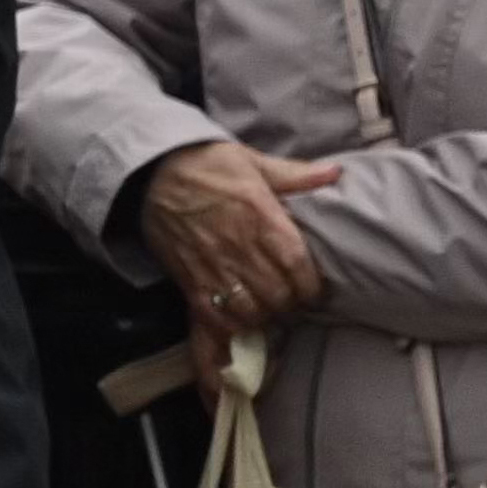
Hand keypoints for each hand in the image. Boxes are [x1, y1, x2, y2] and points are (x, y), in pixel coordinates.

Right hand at [137, 138, 336, 332]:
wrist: (151, 172)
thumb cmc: (205, 164)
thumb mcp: (253, 161)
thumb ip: (295, 175)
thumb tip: (335, 173)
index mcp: (262, 218)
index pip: (298, 267)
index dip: (311, 287)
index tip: (313, 291)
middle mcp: (239, 247)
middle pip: (277, 295)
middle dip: (289, 305)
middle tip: (290, 302)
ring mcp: (211, 266)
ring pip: (248, 311)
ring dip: (261, 316)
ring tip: (264, 310)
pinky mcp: (187, 278)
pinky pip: (211, 315)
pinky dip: (227, 326)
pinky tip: (234, 322)